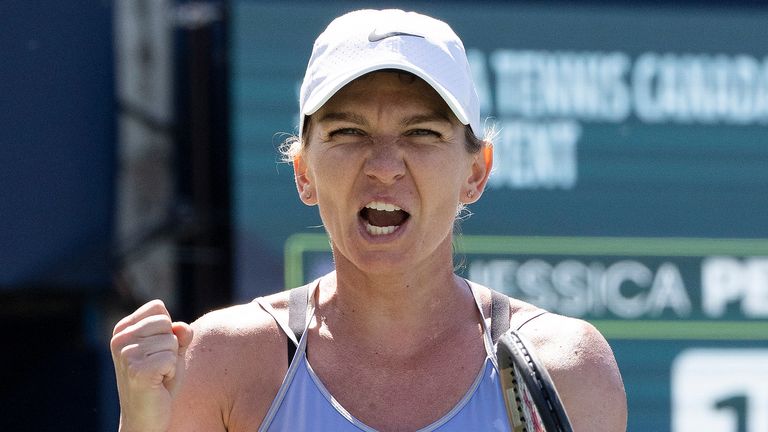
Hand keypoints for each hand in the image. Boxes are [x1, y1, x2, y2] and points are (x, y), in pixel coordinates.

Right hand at [110, 300, 193, 431]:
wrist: (146, 417)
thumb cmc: (160, 381)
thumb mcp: (172, 351)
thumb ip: (179, 334)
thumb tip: (181, 327)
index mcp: (122, 329)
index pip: (157, 307)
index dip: (167, 329)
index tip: (156, 350)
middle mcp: (119, 339)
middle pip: (165, 322)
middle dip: (171, 345)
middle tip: (158, 366)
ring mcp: (125, 354)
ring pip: (171, 340)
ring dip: (171, 360)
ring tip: (157, 375)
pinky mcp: (136, 369)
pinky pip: (171, 358)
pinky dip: (172, 372)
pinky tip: (158, 382)